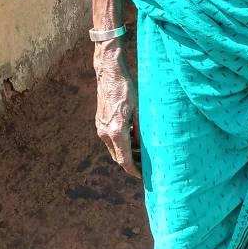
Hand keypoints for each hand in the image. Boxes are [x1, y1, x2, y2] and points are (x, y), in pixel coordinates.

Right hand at [93, 35, 140, 177]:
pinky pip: (110, 138)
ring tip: (143, 150)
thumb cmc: (127, 88)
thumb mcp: (139, 109)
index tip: (144, 176)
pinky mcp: (100, 121)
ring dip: (127, 152)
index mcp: (116, 131)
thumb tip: (146, 146)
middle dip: (132, 162)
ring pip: (114, 148)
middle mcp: (105, 132)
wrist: (109, 72)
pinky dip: (122, 142)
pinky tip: (134, 135)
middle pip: (118, 157)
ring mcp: (100, 127)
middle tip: (148, 164)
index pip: (124, 160)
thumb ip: (141, 130)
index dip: (135, 170)